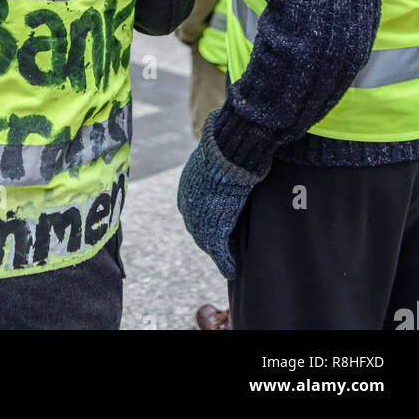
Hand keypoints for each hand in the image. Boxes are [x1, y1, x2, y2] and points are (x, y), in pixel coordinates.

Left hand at [176, 111, 263, 280]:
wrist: (226, 155)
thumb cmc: (225, 149)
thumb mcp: (216, 158)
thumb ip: (217, 165)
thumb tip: (226, 152)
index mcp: (187, 189)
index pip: (196, 212)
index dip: (207, 220)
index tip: (217, 225)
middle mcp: (188, 206)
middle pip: (199, 229)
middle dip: (211, 238)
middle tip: (225, 247)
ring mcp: (198, 220)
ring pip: (209, 243)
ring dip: (219, 251)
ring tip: (230, 259)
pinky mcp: (212, 232)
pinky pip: (220, 252)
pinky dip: (226, 262)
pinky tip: (231, 269)